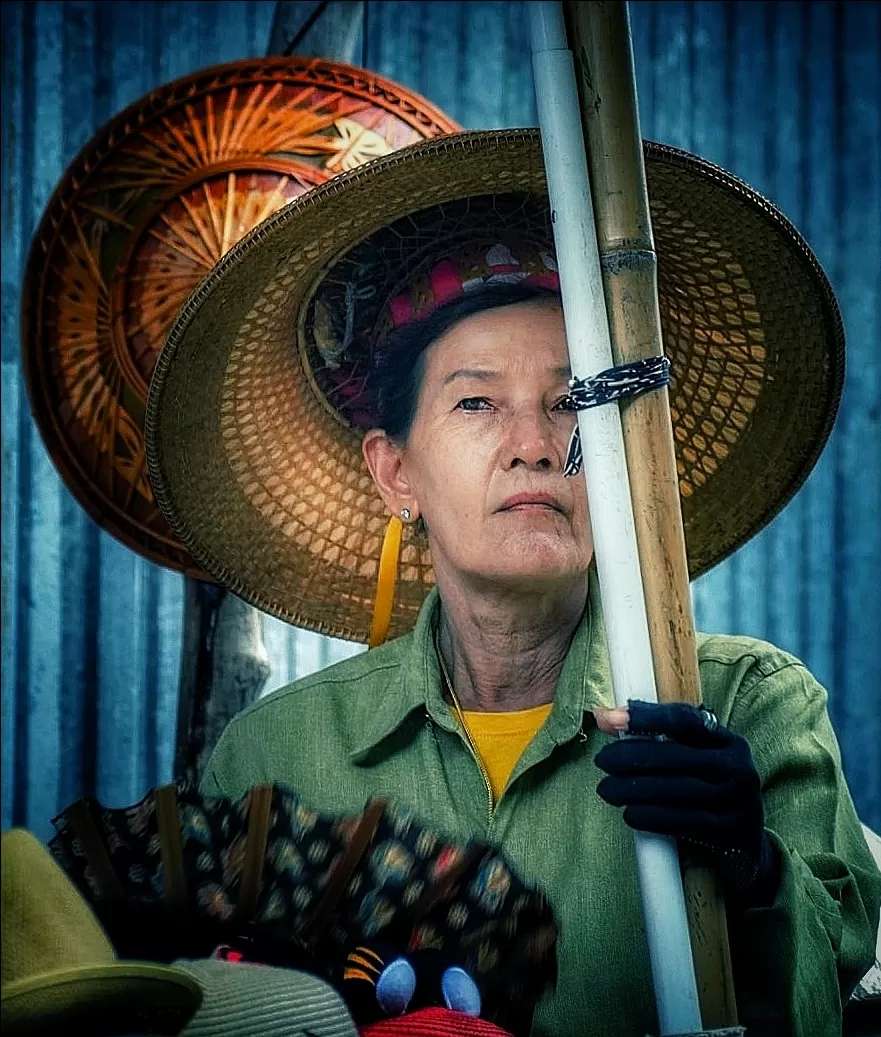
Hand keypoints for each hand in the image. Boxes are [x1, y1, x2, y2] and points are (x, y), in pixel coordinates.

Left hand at [594, 700, 779, 905]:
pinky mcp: (730, 833)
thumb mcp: (695, 759)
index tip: (612, 719)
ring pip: (677, 790)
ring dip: (635, 789)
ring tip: (606, 789)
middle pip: (677, 756)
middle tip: (602, 760)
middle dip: (632, 757)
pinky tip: (630, 814)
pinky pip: (684, 822)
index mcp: (729, 741)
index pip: (685, 720)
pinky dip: (652, 817)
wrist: (746, 844)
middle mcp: (739, 767)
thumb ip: (655, 735)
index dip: (647, 716)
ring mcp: (739, 801)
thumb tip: (605, 718)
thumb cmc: (709, 789)